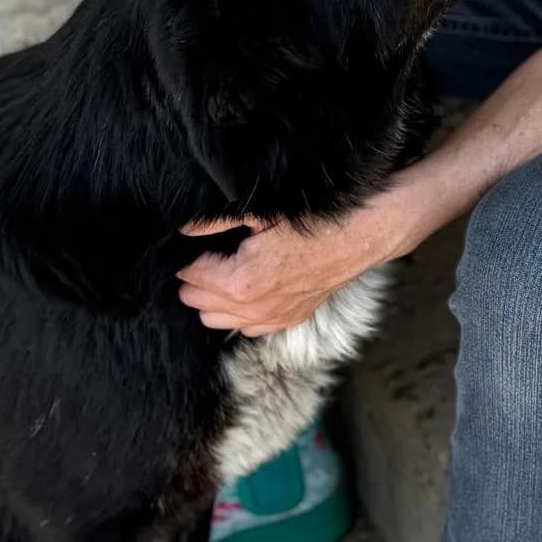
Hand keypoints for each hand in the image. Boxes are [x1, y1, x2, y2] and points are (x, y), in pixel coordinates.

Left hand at [176, 195, 408, 333]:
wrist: (359, 236)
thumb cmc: (313, 222)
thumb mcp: (259, 214)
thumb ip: (214, 222)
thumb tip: (181, 226)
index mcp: (241, 283)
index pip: (190, 277)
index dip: (187, 258)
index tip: (192, 243)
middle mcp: (253, 310)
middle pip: (198, 302)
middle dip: (194, 279)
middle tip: (204, 253)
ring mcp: (272, 320)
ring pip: (217, 320)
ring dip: (212, 298)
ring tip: (220, 269)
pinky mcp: (288, 320)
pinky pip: (246, 327)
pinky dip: (237, 312)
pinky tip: (244, 287)